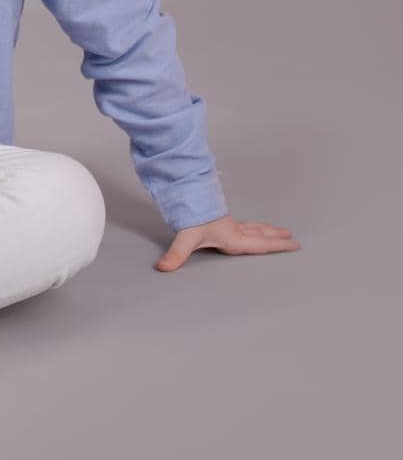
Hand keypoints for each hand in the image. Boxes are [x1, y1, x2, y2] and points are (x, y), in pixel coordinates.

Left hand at [155, 214, 300, 270]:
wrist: (185, 192)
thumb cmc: (190, 215)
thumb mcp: (185, 237)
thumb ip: (176, 254)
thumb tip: (164, 268)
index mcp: (232, 237)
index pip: (260, 243)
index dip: (278, 245)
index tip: (295, 244)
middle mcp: (233, 230)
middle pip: (260, 233)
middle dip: (276, 237)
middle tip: (292, 236)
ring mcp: (227, 223)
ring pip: (253, 226)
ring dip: (266, 229)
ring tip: (279, 230)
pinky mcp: (220, 218)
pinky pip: (243, 223)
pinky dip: (252, 226)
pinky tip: (249, 227)